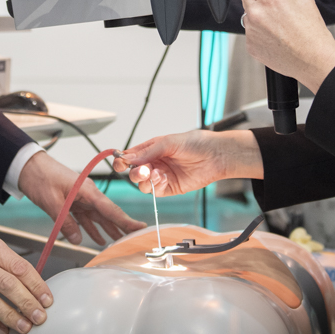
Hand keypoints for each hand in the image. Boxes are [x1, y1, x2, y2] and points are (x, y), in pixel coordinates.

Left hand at [17, 151, 145, 245]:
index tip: (140, 228)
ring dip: (107, 230)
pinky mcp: (71, 201)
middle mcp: (87, 194)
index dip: (126, 221)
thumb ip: (66, 222)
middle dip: (121, 228)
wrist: (26, 166)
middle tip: (133, 241)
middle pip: (108, 214)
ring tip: (118, 244)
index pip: (110, 209)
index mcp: (87, 190)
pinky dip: (90, 228)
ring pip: (98, 217)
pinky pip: (85, 217)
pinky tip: (96, 238)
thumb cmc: (40, 177)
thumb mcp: (52, 202)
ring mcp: (80, 198)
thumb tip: (78, 240)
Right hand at [113, 129, 262, 196]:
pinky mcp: (170, 188)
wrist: (215, 155)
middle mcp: (154, 163)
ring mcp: (161, 176)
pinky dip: (155, 186)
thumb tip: (127, 158)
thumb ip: (147, 151)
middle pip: (134, 172)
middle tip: (142, 169)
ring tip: (155, 173)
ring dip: (144, 180)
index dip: (122, 160)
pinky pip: (155, 191)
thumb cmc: (195, 143)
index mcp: (151, 149)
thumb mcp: (168, 142)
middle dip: (134, 172)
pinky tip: (163, 178)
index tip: (119, 163)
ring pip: (143, 184)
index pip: (130, 156)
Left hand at [240, 0, 334, 92]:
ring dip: (257, 18)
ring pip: (247, 17)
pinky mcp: (250, 46)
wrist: (313, 61)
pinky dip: (259, 35)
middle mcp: (256, 13)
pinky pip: (251, 34)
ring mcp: (251, 31)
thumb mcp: (307, 0)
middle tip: (274, 8)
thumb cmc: (311, 33)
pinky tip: (275, 39)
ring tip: (277, 26)